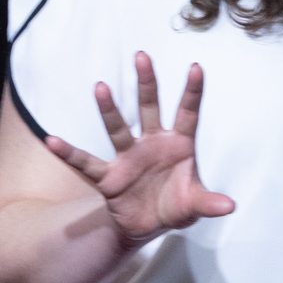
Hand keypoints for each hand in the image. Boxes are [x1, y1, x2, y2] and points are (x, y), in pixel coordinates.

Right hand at [42, 53, 231, 246]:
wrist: (149, 225)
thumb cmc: (175, 206)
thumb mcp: (194, 204)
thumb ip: (208, 203)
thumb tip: (229, 207)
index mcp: (178, 145)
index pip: (187, 114)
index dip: (192, 92)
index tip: (197, 67)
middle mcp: (151, 144)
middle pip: (149, 108)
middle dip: (146, 83)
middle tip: (142, 56)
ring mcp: (128, 157)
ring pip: (118, 128)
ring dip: (109, 109)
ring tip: (100, 86)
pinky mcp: (109, 176)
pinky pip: (86, 163)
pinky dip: (69, 154)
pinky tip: (52, 141)